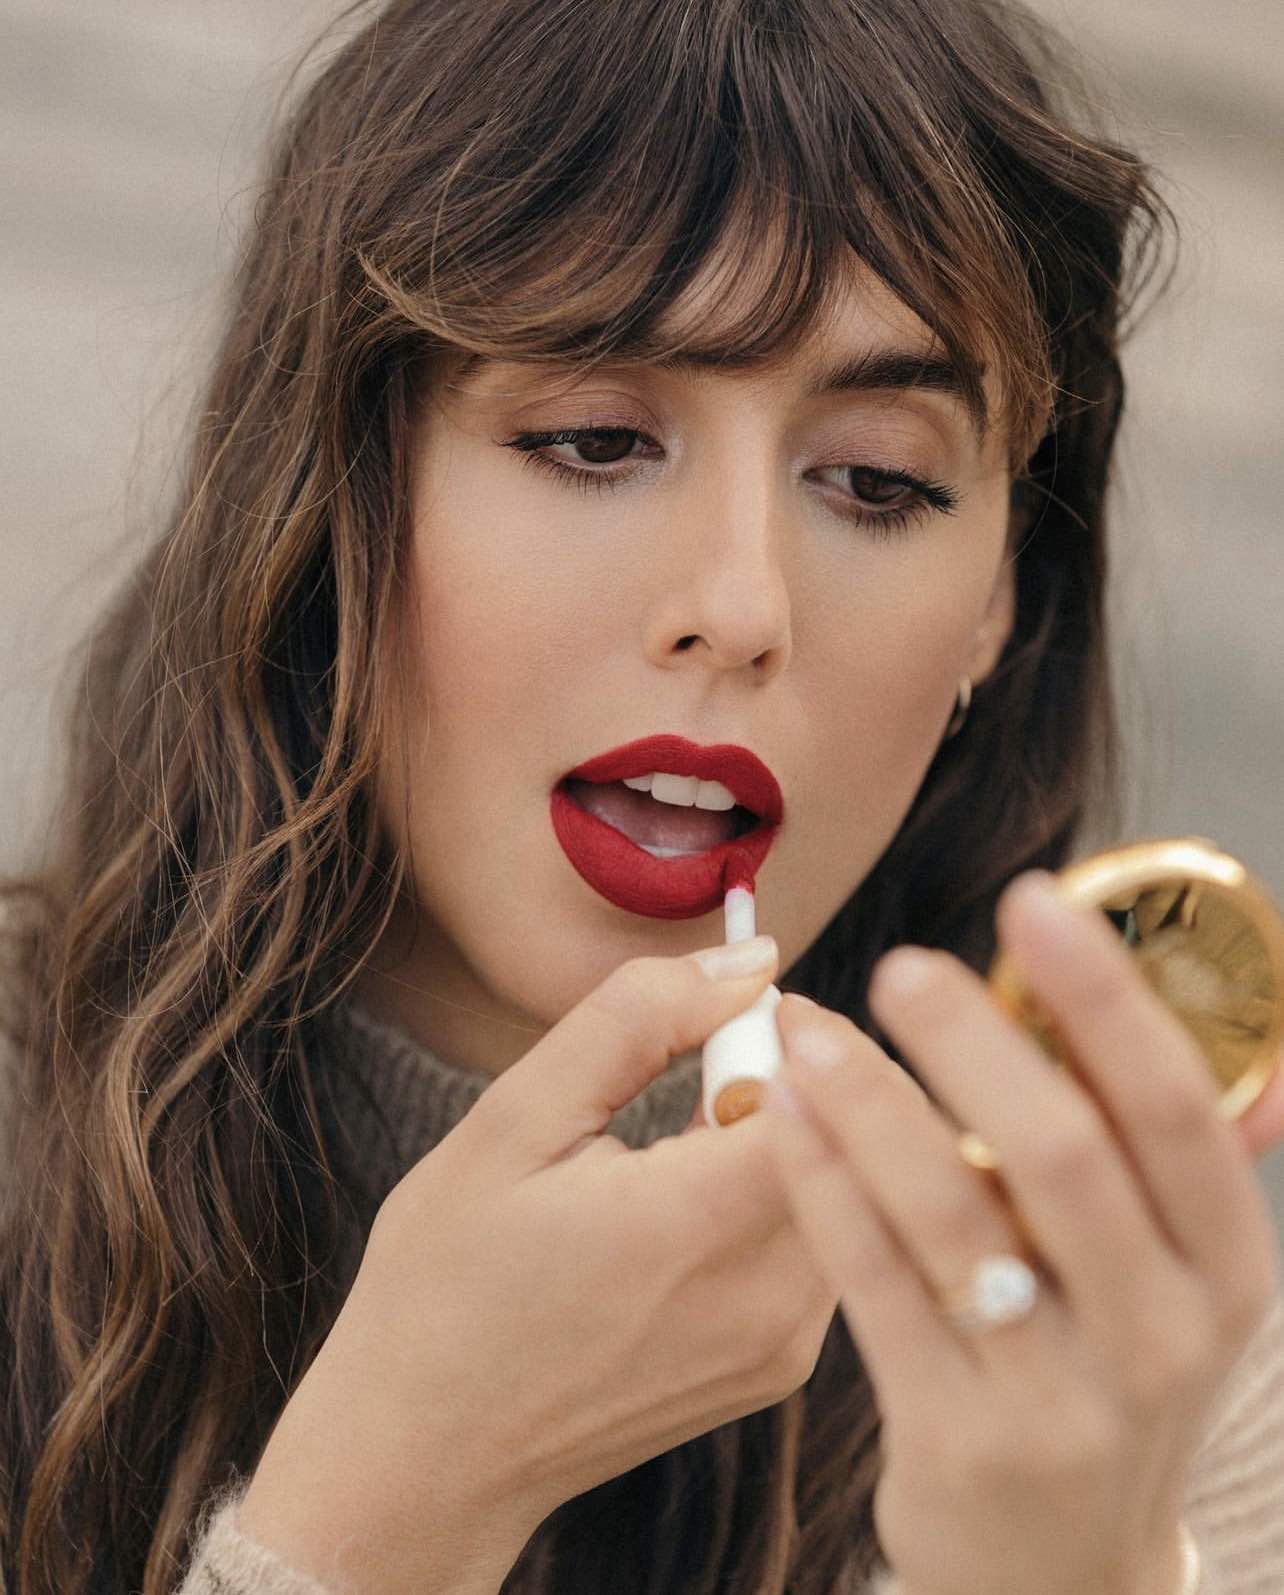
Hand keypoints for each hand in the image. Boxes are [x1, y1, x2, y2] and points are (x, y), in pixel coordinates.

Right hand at [239, 938, 838, 1594]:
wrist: (426, 1458)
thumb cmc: (447, 1281)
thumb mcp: (514, 1121)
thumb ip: (639, 1019)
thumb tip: (755, 959)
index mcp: (700, 1224)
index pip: (840, 1089)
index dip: (802, 1032)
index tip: (734, 1012)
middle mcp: (772, 1297)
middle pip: (862, 1138)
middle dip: (807, 1072)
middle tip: (712, 1060)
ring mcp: (786, 1346)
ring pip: (849, 1188)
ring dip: (796, 1134)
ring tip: (690, 1137)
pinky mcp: (780, 1371)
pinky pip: (823, 1246)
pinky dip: (782, 1197)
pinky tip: (695, 1203)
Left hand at [761, 870, 1281, 1594]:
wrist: (1065, 1575)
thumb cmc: (1103, 1371)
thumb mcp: (1168, 1278)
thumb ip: (1155, 1157)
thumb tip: (1176, 1007)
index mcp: (1226, 1265)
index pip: (1177, 1108)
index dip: (1105, 997)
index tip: (1031, 903)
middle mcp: (1163, 1332)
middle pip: (1064, 1153)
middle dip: (975, 1043)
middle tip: (902, 964)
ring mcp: (1060, 1396)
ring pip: (954, 1215)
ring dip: (874, 1102)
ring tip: (810, 1029)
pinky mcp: (958, 1437)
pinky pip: (876, 1283)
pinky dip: (824, 1184)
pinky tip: (782, 1114)